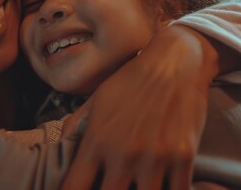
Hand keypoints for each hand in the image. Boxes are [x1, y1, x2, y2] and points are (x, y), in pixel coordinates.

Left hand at [61, 25, 224, 189]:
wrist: (174, 62)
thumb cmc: (131, 81)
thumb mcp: (97, 100)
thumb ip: (76, 127)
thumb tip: (56, 146)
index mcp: (97, 141)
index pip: (73, 187)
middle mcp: (122, 154)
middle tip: (115, 185)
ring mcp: (154, 157)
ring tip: (139, 184)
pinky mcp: (183, 157)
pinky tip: (164, 185)